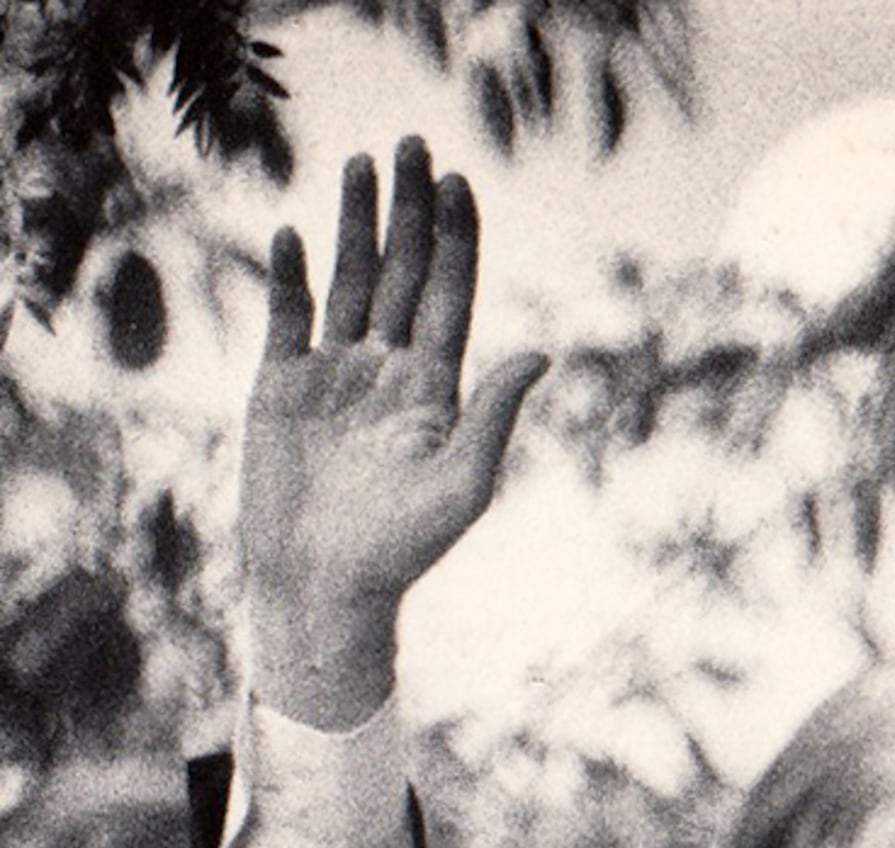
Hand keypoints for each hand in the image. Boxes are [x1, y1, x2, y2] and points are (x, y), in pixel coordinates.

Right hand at [241, 137, 547, 726]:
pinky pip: (288, 317)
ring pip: (349, 282)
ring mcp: (335, 376)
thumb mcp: (462, 484)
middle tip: (414, 144)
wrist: (324, 586)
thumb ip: (496, 415)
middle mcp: (389, 372)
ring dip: (355, 224)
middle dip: (410, 211)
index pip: (449, 297)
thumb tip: (541, 353)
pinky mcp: (283, 388)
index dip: (456, 240)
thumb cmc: (402, 550)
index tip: (459, 182)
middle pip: (402, 273)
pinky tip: (294, 236)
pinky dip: (289, 276)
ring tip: (362, 163)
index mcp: (437, 390)